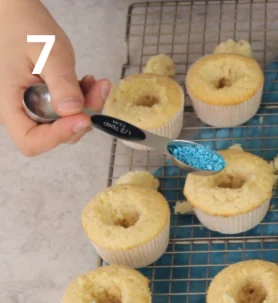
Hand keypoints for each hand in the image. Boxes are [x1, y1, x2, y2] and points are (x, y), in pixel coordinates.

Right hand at [0, 0, 109, 156]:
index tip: (82, 117)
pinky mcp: (45, 100)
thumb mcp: (48, 53)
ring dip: (86, 107)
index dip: (58, 136)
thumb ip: (60, 82)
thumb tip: (72, 111)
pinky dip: (83, 99)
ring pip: (65, 123)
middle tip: (98, 91)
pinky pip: (67, 110)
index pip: (31, 141)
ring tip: (95, 83)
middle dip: (81, 117)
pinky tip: (87, 81)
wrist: (18, 16)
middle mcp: (19, 111)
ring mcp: (32, 107)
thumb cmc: (25, 29)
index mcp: (9, 105)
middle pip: (54, 134)